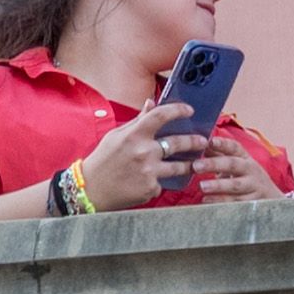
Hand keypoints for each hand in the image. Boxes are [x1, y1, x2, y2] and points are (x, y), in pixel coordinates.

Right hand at [75, 102, 191, 212]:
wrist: (90, 190)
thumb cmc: (103, 160)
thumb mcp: (116, 136)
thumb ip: (137, 121)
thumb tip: (151, 103)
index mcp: (133, 135)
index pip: (161, 116)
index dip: (178, 110)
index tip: (189, 110)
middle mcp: (143, 152)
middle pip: (178, 143)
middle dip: (195, 141)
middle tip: (203, 141)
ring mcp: (149, 172)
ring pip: (179, 167)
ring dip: (189, 164)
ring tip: (193, 163)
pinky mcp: (150, 189)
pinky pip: (163, 183)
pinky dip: (160, 181)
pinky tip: (153, 181)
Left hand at [184, 137, 287, 202]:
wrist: (271, 198)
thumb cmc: (248, 178)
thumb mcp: (237, 164)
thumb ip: (219, 156)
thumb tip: (199, 146)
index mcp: (245, 158)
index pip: (235, 147)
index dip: (223, 144)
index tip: (210, 142)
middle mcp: (251, 170)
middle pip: (233, 164)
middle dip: (214, 164)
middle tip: (196, 166)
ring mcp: (253, 186)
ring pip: (235, 185)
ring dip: (218, 185)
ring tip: (202, 186)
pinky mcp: (252, 202)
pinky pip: (235, 202)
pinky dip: (220, 202)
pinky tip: (207, 201)